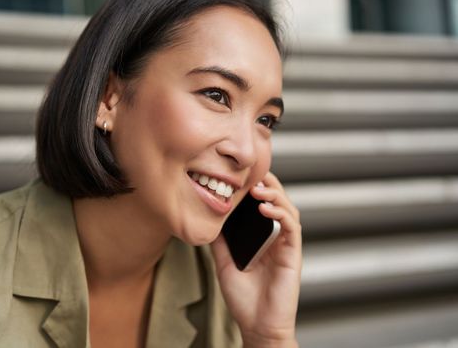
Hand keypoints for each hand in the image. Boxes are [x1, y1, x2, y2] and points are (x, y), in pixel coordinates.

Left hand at [211, 172, 301, 347]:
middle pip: (278, 203)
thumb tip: (209, 221)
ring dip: (275, 195)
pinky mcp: (293, 255)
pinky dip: (281, 214)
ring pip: (288, 210)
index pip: (263, 206)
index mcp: (262, 240)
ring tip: (258, 188)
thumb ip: (220, 243)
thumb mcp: (224, 264)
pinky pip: (292, 228)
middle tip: (252, 176)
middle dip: (268, 185)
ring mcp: (286, 246)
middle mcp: (276, 239)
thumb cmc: (244, 299)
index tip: (242, 176)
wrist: (257, 326)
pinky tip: (265, 208)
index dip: (256, 188)